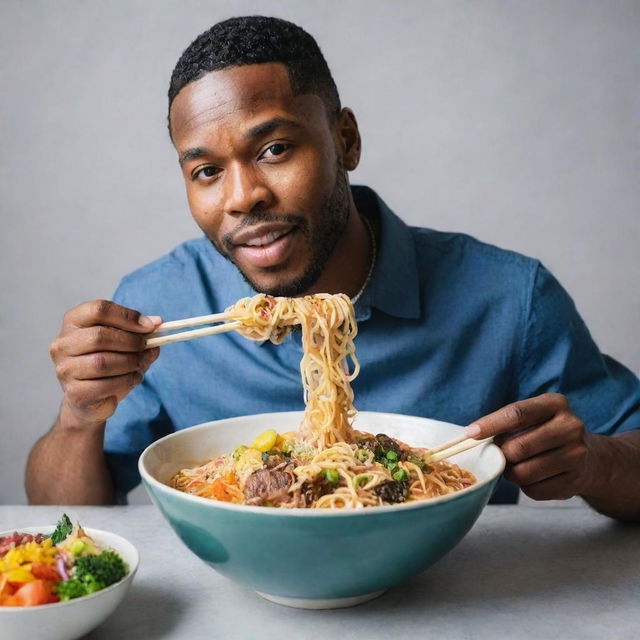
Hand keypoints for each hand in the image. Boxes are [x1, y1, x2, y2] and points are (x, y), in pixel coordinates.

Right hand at [50, 300, 161, 425]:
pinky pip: (106, 384)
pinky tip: (133, 378)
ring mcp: (65, 369)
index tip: (150, 326)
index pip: (98, 309)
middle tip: (146, 346)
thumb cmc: (108, 364)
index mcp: (74, 322)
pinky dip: (127, 380)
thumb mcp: (124, 343)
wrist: (90, 399)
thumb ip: (139, 332)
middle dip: (131, 342)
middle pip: (100, 336)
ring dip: (130, 362)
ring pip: (102, 362)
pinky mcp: (74, 392)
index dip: (127, 316)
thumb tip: (156, 323)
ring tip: (140, 364)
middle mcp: (63, 343)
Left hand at [466, 393, 597, 499]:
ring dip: (511, 473)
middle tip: (501, 455)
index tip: (470, 434)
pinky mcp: (575, 481)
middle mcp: (570, 426)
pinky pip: (534, 490)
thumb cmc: (547, 433)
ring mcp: (576, 455)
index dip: (490, 425)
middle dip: (502, 455)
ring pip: (523, 472)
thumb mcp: (533, 417)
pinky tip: (534, 477)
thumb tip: (473, 436)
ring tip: (516, 466)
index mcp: (555, 404)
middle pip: (517, 447)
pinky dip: (525, 487)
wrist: (591, 458)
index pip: (517, 414)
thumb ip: (507, 423)